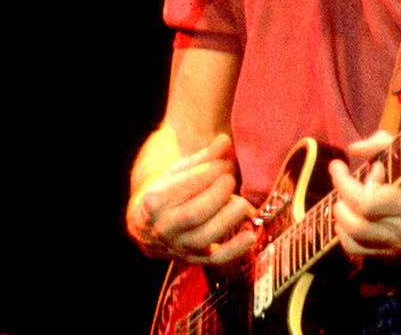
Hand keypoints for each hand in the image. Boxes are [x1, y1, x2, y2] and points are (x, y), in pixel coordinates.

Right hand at [127, 133, 257, 264]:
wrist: (149, 227)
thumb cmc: (170, 192)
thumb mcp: (180, 172)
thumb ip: (204, 157)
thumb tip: (224, 141)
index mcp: (155, 201)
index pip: (185, 186)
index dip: (209, 172)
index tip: (224, 163)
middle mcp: (164, 227)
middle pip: (195, 212)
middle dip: (219, 193)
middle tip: (231, 179)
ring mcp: (179, 246)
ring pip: (205, 236)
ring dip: (228, 218)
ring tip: (242, 202)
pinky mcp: (195, 260)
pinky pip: (216, 259)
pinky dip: (236, 250)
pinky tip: (252, 234)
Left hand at [326, 130, 400, 258]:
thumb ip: (386, 146)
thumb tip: (354, 148)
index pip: (367, 201)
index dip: (347, 182)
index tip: (341, 164)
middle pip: (356, 222)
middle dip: (340, 196)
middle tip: (340, 176)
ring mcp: (400, 247)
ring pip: (353, 240)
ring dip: (340, 217)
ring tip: (343, 197)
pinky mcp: (396, 255)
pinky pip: (360, 251)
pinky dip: (346, 235)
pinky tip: (350, 217)